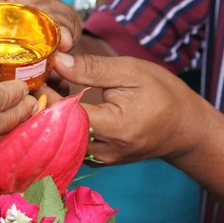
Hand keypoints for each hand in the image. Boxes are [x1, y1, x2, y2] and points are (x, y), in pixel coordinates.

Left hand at [34, 53, 211, 164]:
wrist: (185, 129)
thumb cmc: (163, 95)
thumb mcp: (131, 71)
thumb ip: (92, 68)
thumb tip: (58, 61)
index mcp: (114, 127)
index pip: (67, 115)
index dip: (48, 96)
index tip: (38, 77)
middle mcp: (104, 150)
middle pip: (59, 130)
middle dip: (44, 105)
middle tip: (38, 81)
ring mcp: (100, 160)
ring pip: (61, 140)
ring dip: (51, 116)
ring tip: (49, 91)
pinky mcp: (97, 161)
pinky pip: (70, 144)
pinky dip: (61, 126)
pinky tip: (61, 107)